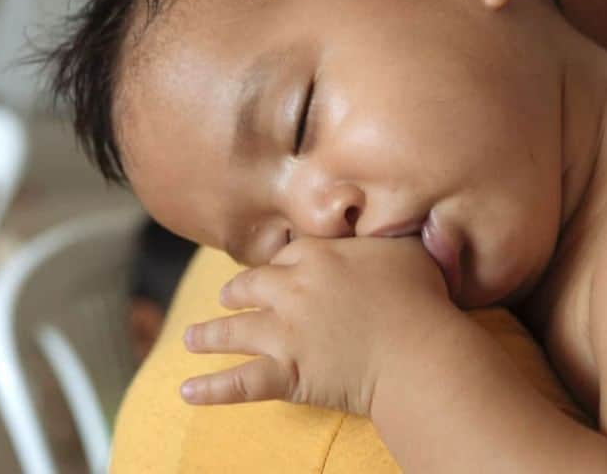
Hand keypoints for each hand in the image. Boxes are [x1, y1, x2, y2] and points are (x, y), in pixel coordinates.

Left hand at [181, 235, 453, 413]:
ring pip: (236, 331)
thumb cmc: (419, 296)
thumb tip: (391, 215)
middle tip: (226, 297)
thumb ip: (388, 231)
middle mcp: (294, 289)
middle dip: (236, 293)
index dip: (278, 263)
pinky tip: (187, 391)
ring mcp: (285, 333)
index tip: (274, 268)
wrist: (415, 349)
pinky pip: (240, 383)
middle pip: (252, 287)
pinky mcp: (286, 373)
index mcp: (319, 255)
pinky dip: (211, 389)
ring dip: (210, 335)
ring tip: (191, 338)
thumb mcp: (406, 247)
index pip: (287, 253)